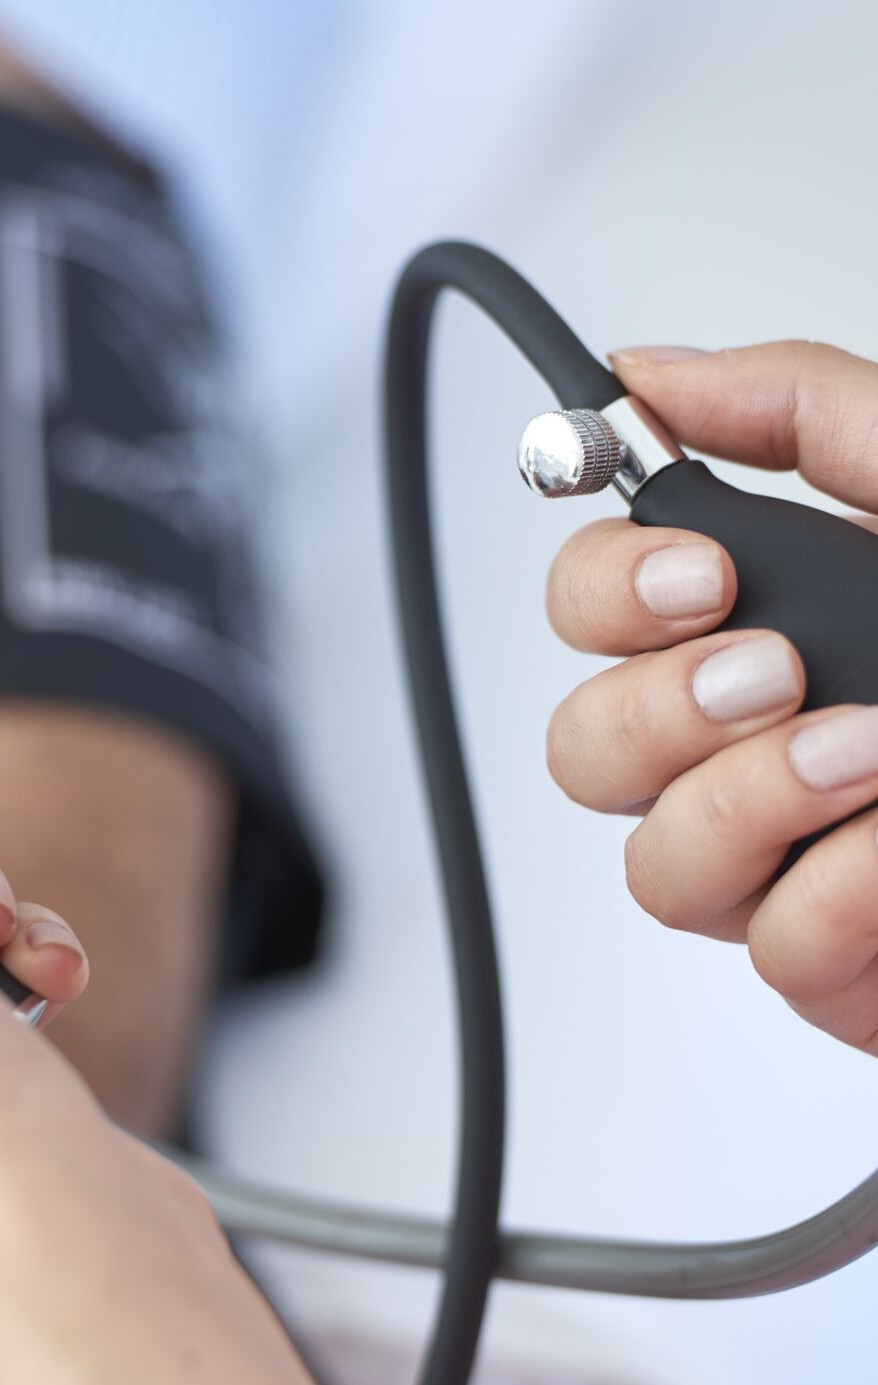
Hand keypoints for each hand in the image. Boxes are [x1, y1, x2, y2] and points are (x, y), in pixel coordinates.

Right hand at [546, 341, 877, 1051]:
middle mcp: (748, 744)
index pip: (585, 611)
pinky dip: (842, 894)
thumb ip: (800, 412)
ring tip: (863, 754)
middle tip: (774, 671)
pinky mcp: (838, 961)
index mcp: (760, 626)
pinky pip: (771, 948)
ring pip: (652, 863)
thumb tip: (647, 378)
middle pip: (582, 747)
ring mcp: (787, 858)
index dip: (601, 593)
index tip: (701, 576)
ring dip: (747, 800)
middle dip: (658, 709)